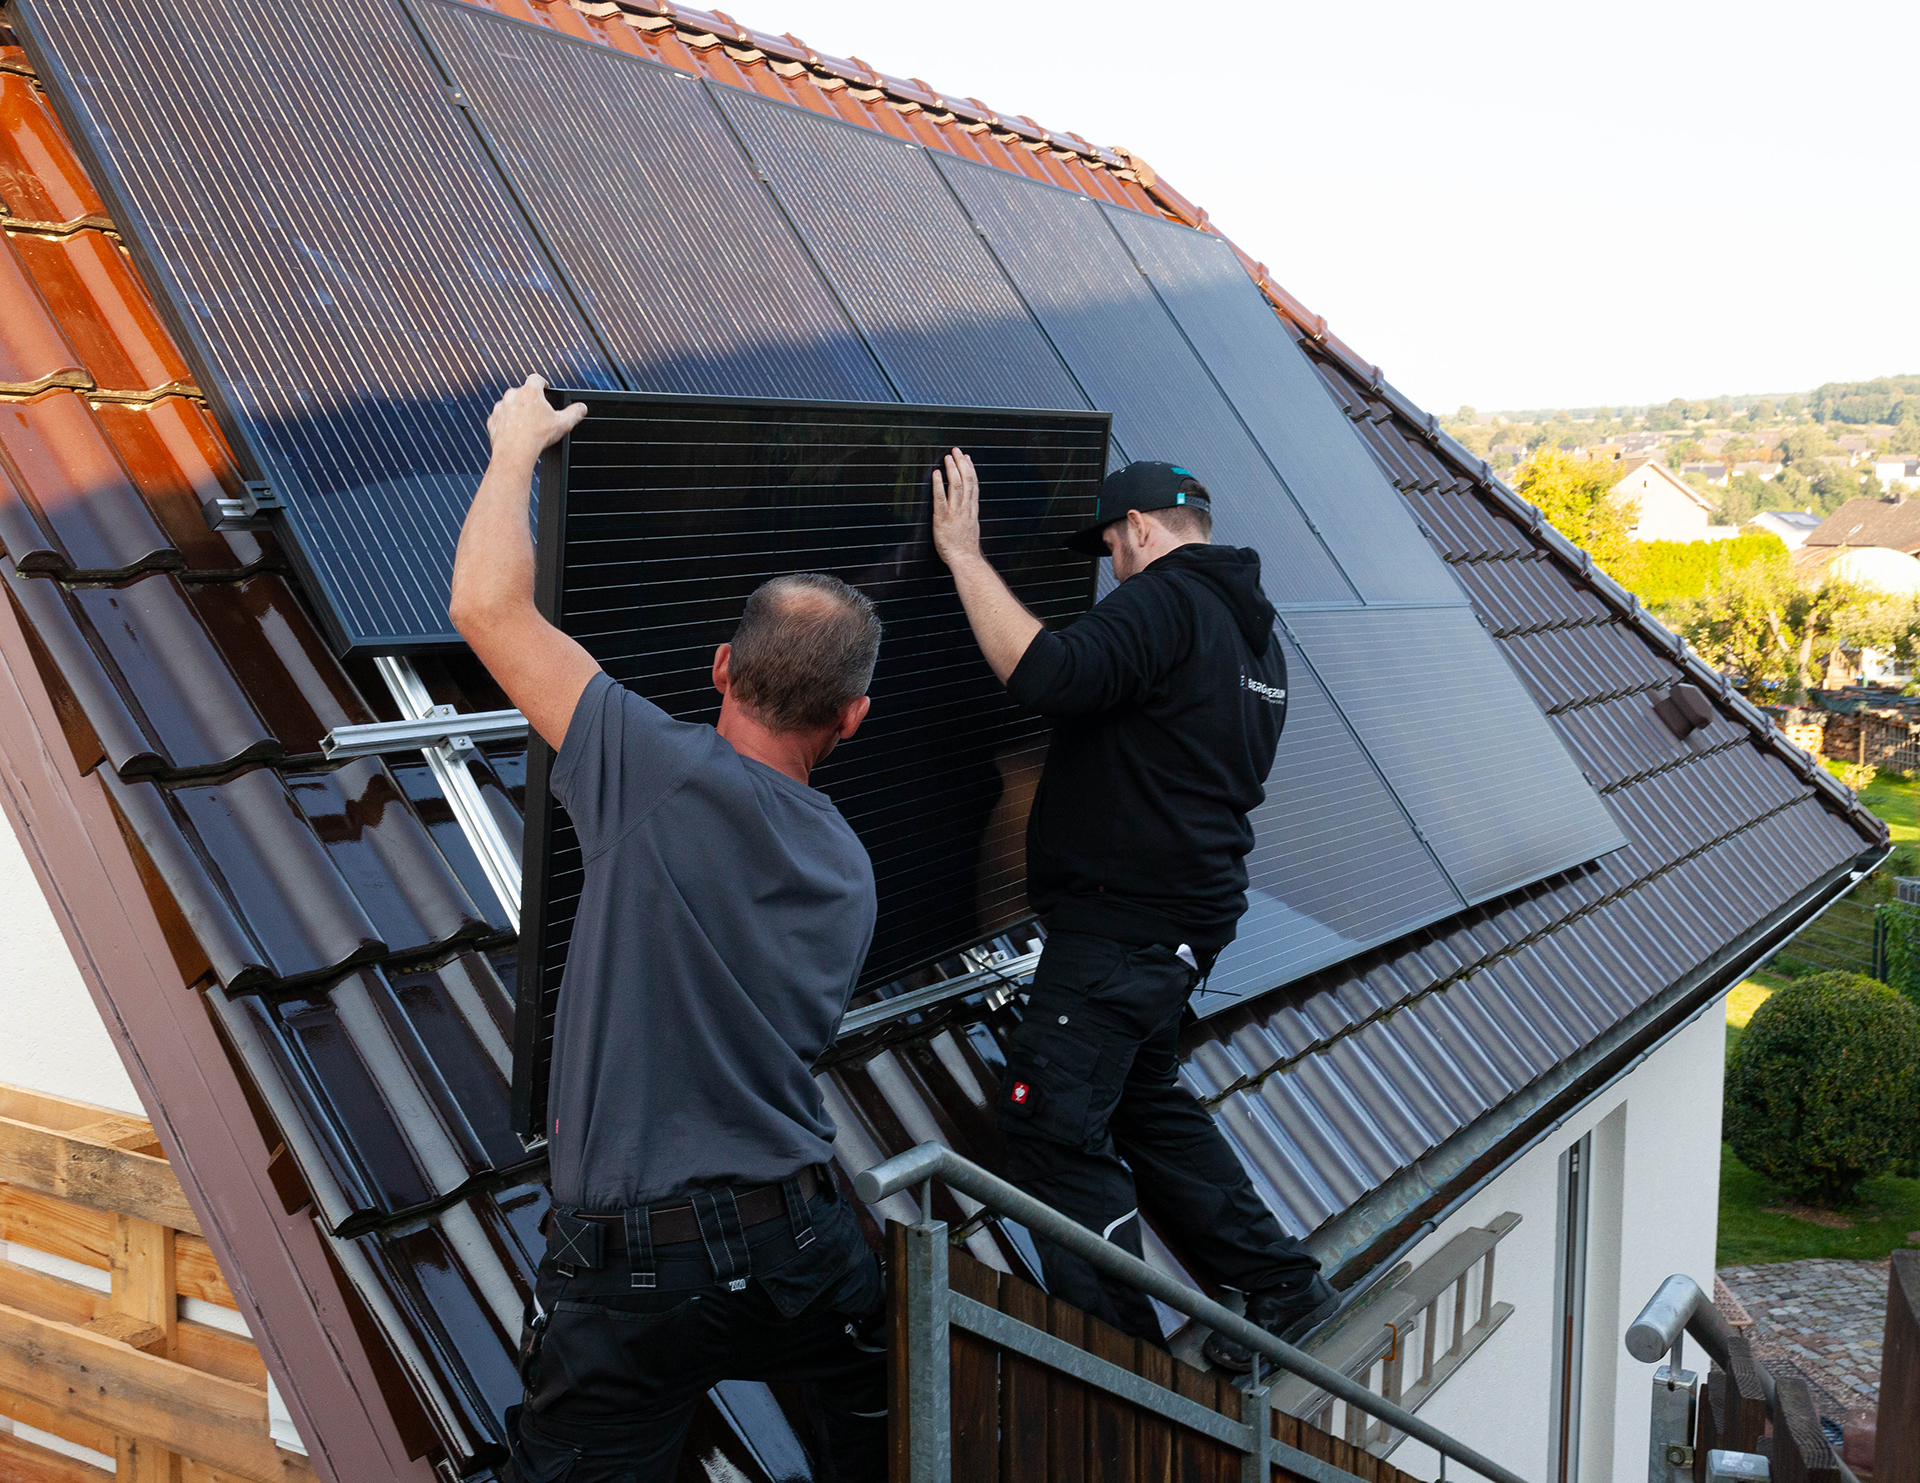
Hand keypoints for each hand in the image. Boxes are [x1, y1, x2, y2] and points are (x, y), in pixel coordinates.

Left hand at [486, 374, 586, 462]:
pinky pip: (501, 418)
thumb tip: (582, 408)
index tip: (545, 388)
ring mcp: (500, 407)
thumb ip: (575, 413)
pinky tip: (515, 433)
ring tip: (526, 426)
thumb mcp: (563, 424)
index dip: (543, 383)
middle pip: (523, 392)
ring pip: (510, 405)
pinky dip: (506, 423)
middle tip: (538, 414)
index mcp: (530, 391)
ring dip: (517, 411)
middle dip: (530, 401)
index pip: (537, 379)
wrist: (515, 452)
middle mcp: (512, 395)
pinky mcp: (492, 420)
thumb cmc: (538, 436)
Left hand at [931, 448, 981, 568]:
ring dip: (952, 469)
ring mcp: (955, 513)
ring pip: (957, 485)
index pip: (974, 485)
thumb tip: (969, 509)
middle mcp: (966, 508)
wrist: (965, 560)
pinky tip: (937, 473)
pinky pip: (941, 498)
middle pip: (967, 481)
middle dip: (962, 463)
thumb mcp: (972, 529)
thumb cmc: (967, 549)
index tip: (967, 458)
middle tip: (956, 451)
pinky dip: (939, 484)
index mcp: (972, 510)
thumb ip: (970, 516)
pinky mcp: (943, 518)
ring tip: (947, 457)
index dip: (971, 470)